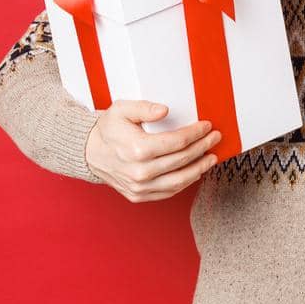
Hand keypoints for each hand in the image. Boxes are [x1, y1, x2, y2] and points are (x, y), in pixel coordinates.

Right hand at [85, 100, 220, 202]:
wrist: (89, 153)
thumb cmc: (108, 130)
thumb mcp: (121, 110)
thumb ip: (144, 108)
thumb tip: (165, 110)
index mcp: (136, 149)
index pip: (177, 142)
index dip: (196, 133)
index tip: (207, 126)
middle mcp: (139, 172)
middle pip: (182, 160)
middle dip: (203, 147)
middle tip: (215, 138)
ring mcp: (138, 187)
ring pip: (179, 180)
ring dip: (200, 168)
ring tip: (211, 157)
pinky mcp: (138, 196)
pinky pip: (168, 192)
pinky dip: (185, 182)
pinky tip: (195, 171)